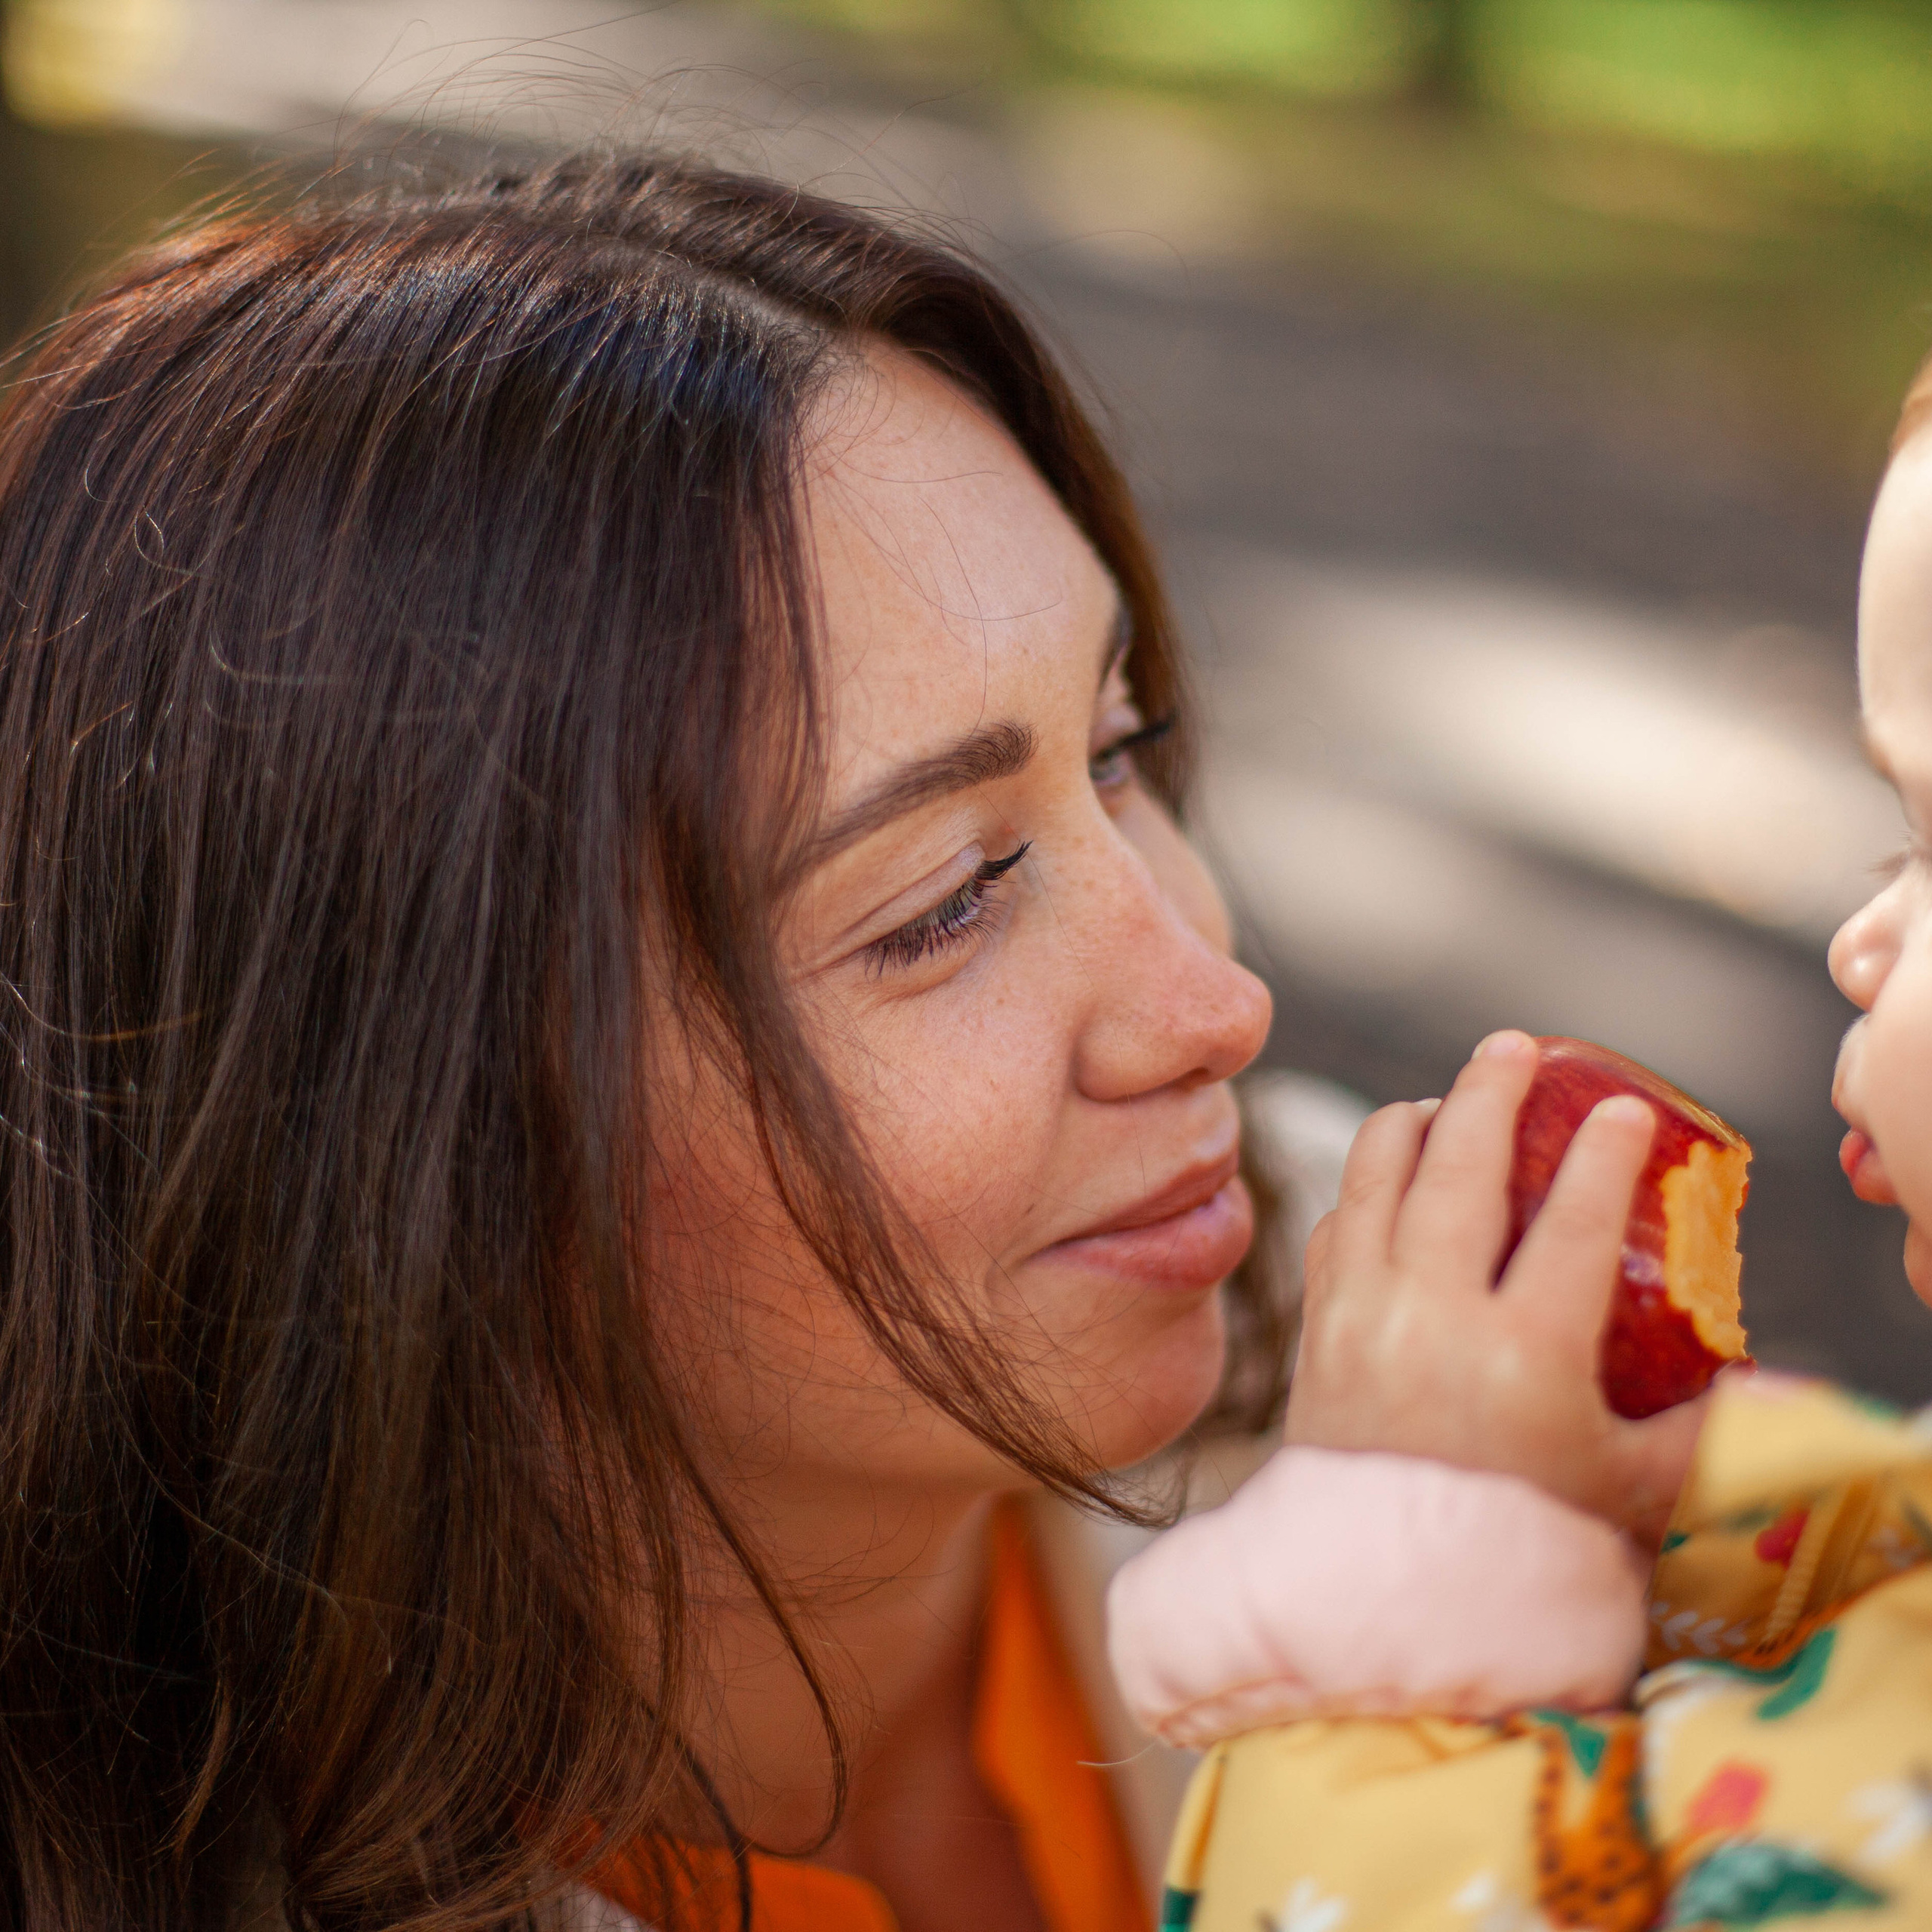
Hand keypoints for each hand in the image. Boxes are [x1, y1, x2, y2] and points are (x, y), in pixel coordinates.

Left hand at [1283, 1029, 1706, 1549]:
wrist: (1385, 1598)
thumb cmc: (1517, 1543)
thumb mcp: (1623, 1494)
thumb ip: (1694, 1436)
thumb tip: (1767, 1389)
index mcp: (1524, 1357)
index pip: (1571, 1225)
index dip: (1602, 1156)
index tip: (1621, 1107)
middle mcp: (1434, 1319)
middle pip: (1459, 1169)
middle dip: (1489, 1092)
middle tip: (1513, 1045)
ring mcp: (1363, 1317)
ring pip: (1375, 1180)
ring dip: (1408, 1123)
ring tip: (1439, 1097)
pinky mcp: (1315, 1330)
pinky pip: (1331, 1228)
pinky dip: (1358, 1188)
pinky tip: (1381, 1176)